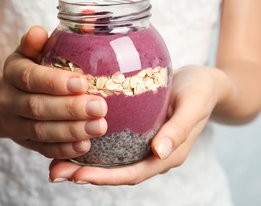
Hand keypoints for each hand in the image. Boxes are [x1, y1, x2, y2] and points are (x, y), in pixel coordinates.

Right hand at [0, 26, 107, 158]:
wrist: (2, 102)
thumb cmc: (26, 72)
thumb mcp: (26, 53)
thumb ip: (33, 43)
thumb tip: (39, 31)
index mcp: (12, 73)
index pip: (30, 78)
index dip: (55, 82)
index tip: (82, 83)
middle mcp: (9, 100)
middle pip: (38, 107)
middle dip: (70, 109)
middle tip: (100, 107)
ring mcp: (16, 125)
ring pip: (42, 131)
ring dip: (72, 131)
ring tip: (99, 127)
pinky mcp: (26, 143)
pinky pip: (44, 149)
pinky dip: (64, 149)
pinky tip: (85, 146)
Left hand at [49, 65, 220, 184]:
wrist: (205, 82)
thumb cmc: (200, 90)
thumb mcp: (194, 104)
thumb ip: (179, 128)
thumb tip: (159, 152)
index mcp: (167, 154)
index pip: (133, 173)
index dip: (106, 177)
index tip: (78, 175)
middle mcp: (152, 153)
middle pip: (117, 171)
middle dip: (86, 174)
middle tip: (56, 172)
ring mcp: (143, 143)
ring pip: (111, 159)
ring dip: (84, 162)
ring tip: (55, 161)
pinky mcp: (137, 131)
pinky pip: (112, 143)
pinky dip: (92, 143)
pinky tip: (73, 136)